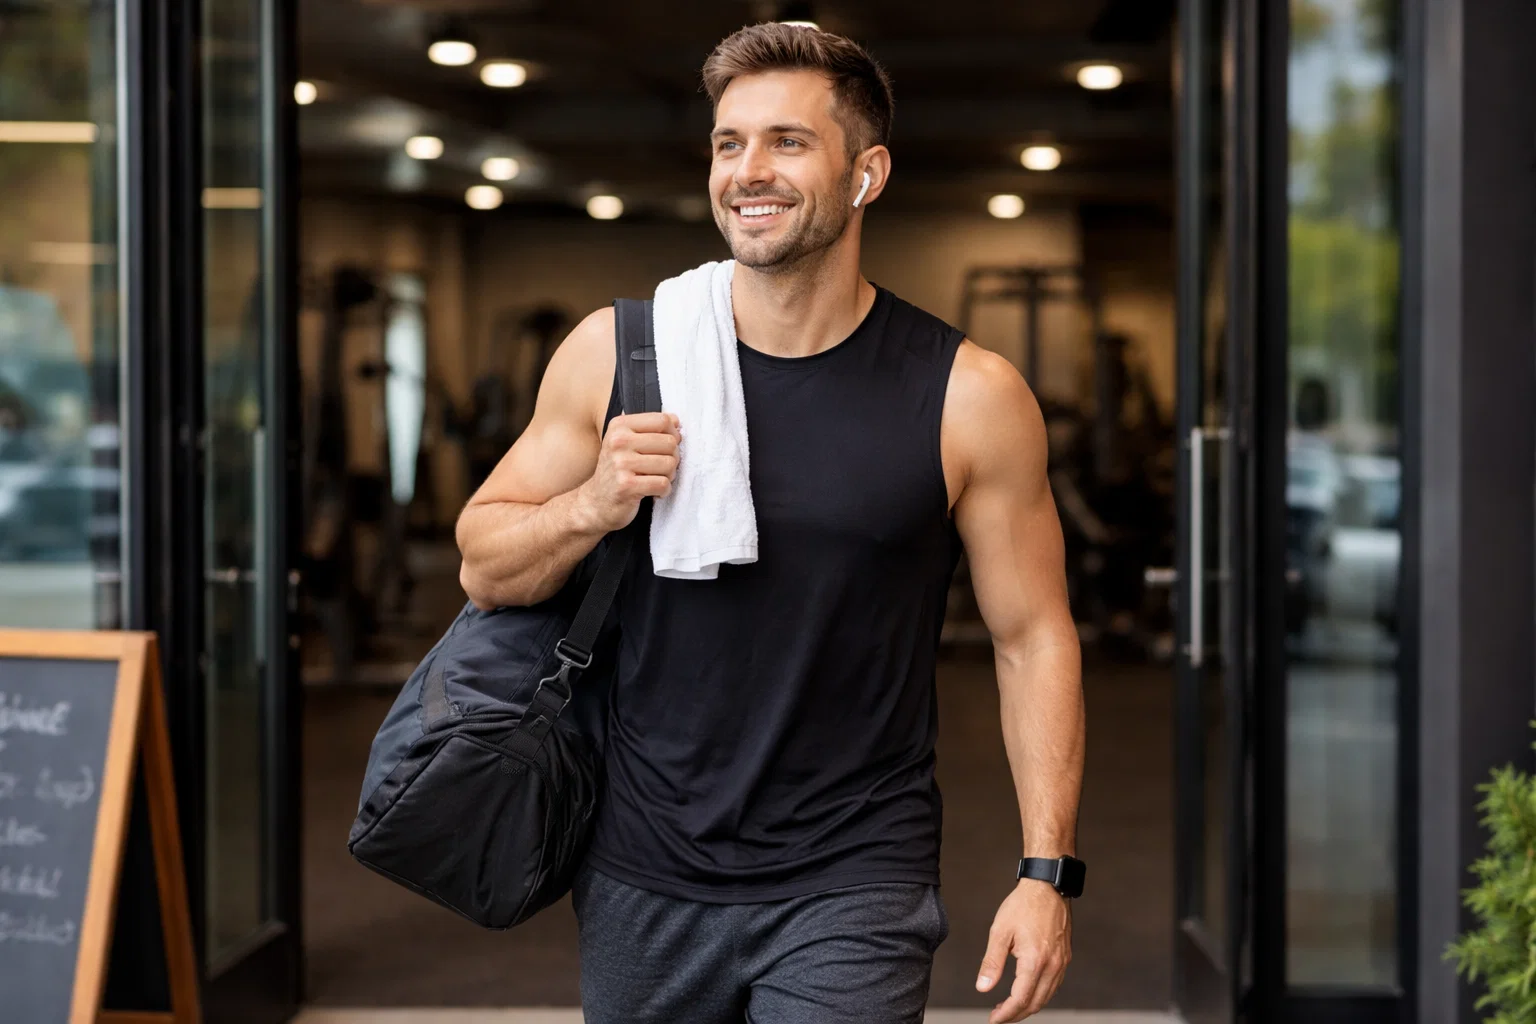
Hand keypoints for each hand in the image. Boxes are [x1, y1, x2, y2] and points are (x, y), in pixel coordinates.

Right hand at [579, 412, 680, 531]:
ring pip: (670, 464)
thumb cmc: (617, 470)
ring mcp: (621, 464)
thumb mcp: (627, 442)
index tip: (666, 447)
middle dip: (673, 458)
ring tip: (656, 479)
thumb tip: (675, 420)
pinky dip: (664, 490)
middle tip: (662, 468)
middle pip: (669, 443)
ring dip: (669, 475)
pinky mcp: (627, 485)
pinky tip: (654, 492)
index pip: (662, 420)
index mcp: (620, 426)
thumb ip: (651, 428)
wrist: (597, 501)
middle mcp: (618, 442)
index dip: (673, 434)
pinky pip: (663, 484)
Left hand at [975, 879, 1072, 1021]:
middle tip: (999, 1016)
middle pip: (1036, 1004)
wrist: (1047, 886)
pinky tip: (1028, 992)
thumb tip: (983, 987)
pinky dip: (1041, 995)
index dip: (1006, 1014)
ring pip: (1047, 997)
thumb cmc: (1023, 904)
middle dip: (1016, 1015)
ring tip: (1009, 1007)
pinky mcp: (1065, 957)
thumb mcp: (1000, 932)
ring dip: (1029, 1007)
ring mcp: (1062, 962)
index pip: (1020, 999)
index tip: (993, 1020)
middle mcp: (1053, 965)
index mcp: (1035, 961)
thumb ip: (991, 962)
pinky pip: (1054, 985)